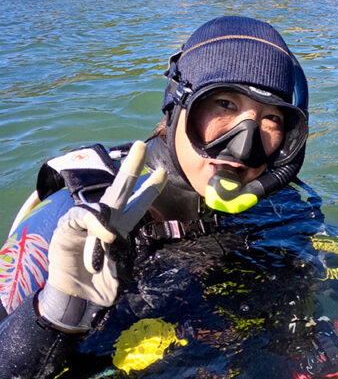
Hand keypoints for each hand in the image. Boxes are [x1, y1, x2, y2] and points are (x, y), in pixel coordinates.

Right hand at [37, 142, 165, 331]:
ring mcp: (86, 221)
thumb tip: (116, 235)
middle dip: (132, 167)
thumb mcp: (121, 268)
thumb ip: (121, 252)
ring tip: (115, 230)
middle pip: (121, 188)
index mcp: (122, 226)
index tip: (163, 173)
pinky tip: (106, 235)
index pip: (138, 203)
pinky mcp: (68, 227)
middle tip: (141, 146)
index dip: (150, 189)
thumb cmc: (102, 284)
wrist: (78, 299)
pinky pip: (84, 217)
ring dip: (111, 206)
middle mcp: (106, 219)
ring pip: (102, 200)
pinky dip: (96, 224)